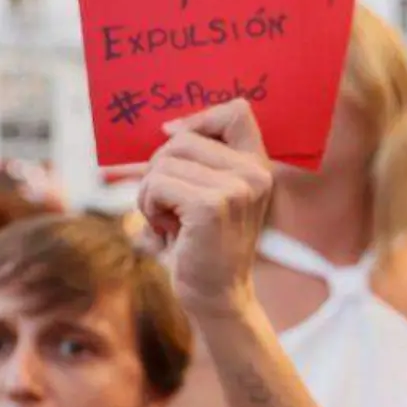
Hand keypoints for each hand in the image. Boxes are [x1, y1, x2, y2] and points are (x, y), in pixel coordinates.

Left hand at [136, 99, 276, 310]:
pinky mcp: (212, 206)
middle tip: (165, 203)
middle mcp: (254, 173)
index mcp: (258, 166)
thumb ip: (200, 160)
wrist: (216, 296)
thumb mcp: (210, 194)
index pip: (236, 110)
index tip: (176, 143)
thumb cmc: (203, 245)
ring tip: (165, 219)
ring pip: (164, 160)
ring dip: (150, 191)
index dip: (198, 120)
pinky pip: (157, 184)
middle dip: (159, 168)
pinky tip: (163, 229)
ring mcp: (236, 188)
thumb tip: (167, 127)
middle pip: (183, 137)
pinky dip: (148, 206)